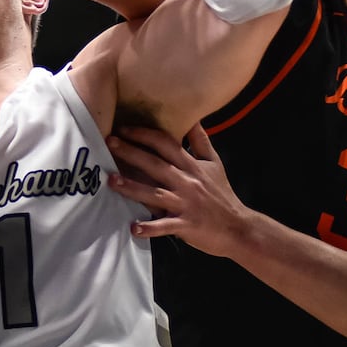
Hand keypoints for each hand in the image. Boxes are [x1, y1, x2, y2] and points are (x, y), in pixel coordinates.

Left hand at [106, 123, 248, 257]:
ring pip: (154, 194)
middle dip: (131, 152)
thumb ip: (201, 141)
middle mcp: (187, 182)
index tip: (123, 128)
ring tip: (111, 181)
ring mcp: (185, 204)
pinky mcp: (186, 225)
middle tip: (108, 142)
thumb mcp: (215, 163)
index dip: (144, 134)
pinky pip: (164, 226)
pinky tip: (133, 228)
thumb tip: (194, 117)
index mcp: (192, 166)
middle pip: (155, 164)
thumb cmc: (222, 194)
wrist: (238, 227)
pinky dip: (149, 228)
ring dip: (132, 188)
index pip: (166, 144)